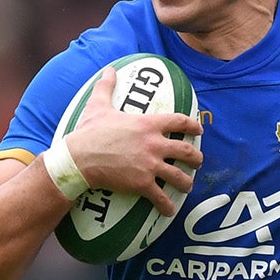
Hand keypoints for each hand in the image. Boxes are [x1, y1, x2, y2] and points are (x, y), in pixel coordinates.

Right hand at [64, 65, 203, 217]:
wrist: (80, 158)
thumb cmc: (89, 132)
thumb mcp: (98, 105)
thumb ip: (106, 86)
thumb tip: (108, 69)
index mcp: (148, 124)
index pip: (179, 121)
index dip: (192, 125)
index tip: (198, 130)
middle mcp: (154, 144)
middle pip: (186, 151)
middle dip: (195, 157)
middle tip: (198, 161)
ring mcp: (150, 165)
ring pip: (178, 176)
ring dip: (186, 182)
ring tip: (188, 185)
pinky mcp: (142, 184)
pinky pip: (161, 197)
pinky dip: (167, 205)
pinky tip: (170, 210)